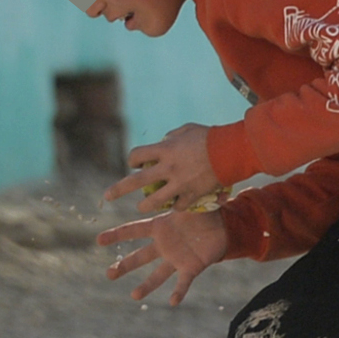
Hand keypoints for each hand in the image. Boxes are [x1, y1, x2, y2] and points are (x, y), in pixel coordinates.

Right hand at [95, 209, 228, 305]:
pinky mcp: (190, 267)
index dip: (116, 235)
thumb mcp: (191, 202)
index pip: (134, 230)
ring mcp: (175, 258)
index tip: (99, 240)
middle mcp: (163, 245)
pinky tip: (172, 302)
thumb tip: (180, 182)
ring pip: (158, 275)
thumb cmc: (202, 212)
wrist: (221, 227)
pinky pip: (183, 282)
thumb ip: (182, 196)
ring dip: (146, 286)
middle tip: (109, 274)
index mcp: (159, 227)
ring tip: (134, 295)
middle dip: (124, 265)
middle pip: (140, 257)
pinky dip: (178, 292)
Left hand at [104, 123, 221, 212]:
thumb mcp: (187, 130)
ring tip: (142, 208)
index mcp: (164, 150)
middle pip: (135, 181)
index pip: (136, 156)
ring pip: (154, 201)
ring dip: (145, 206)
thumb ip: (172, 137)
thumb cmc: (210, 137)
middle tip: (107, 196)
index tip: (135, 163)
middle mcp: (168, 168)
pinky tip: (175, 207)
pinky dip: (176, 207)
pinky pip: (178, 207)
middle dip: (118, 189)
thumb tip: (164, 141)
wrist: (231, 151)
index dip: (132, 160)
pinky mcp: (193, 195)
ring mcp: (179, 184)